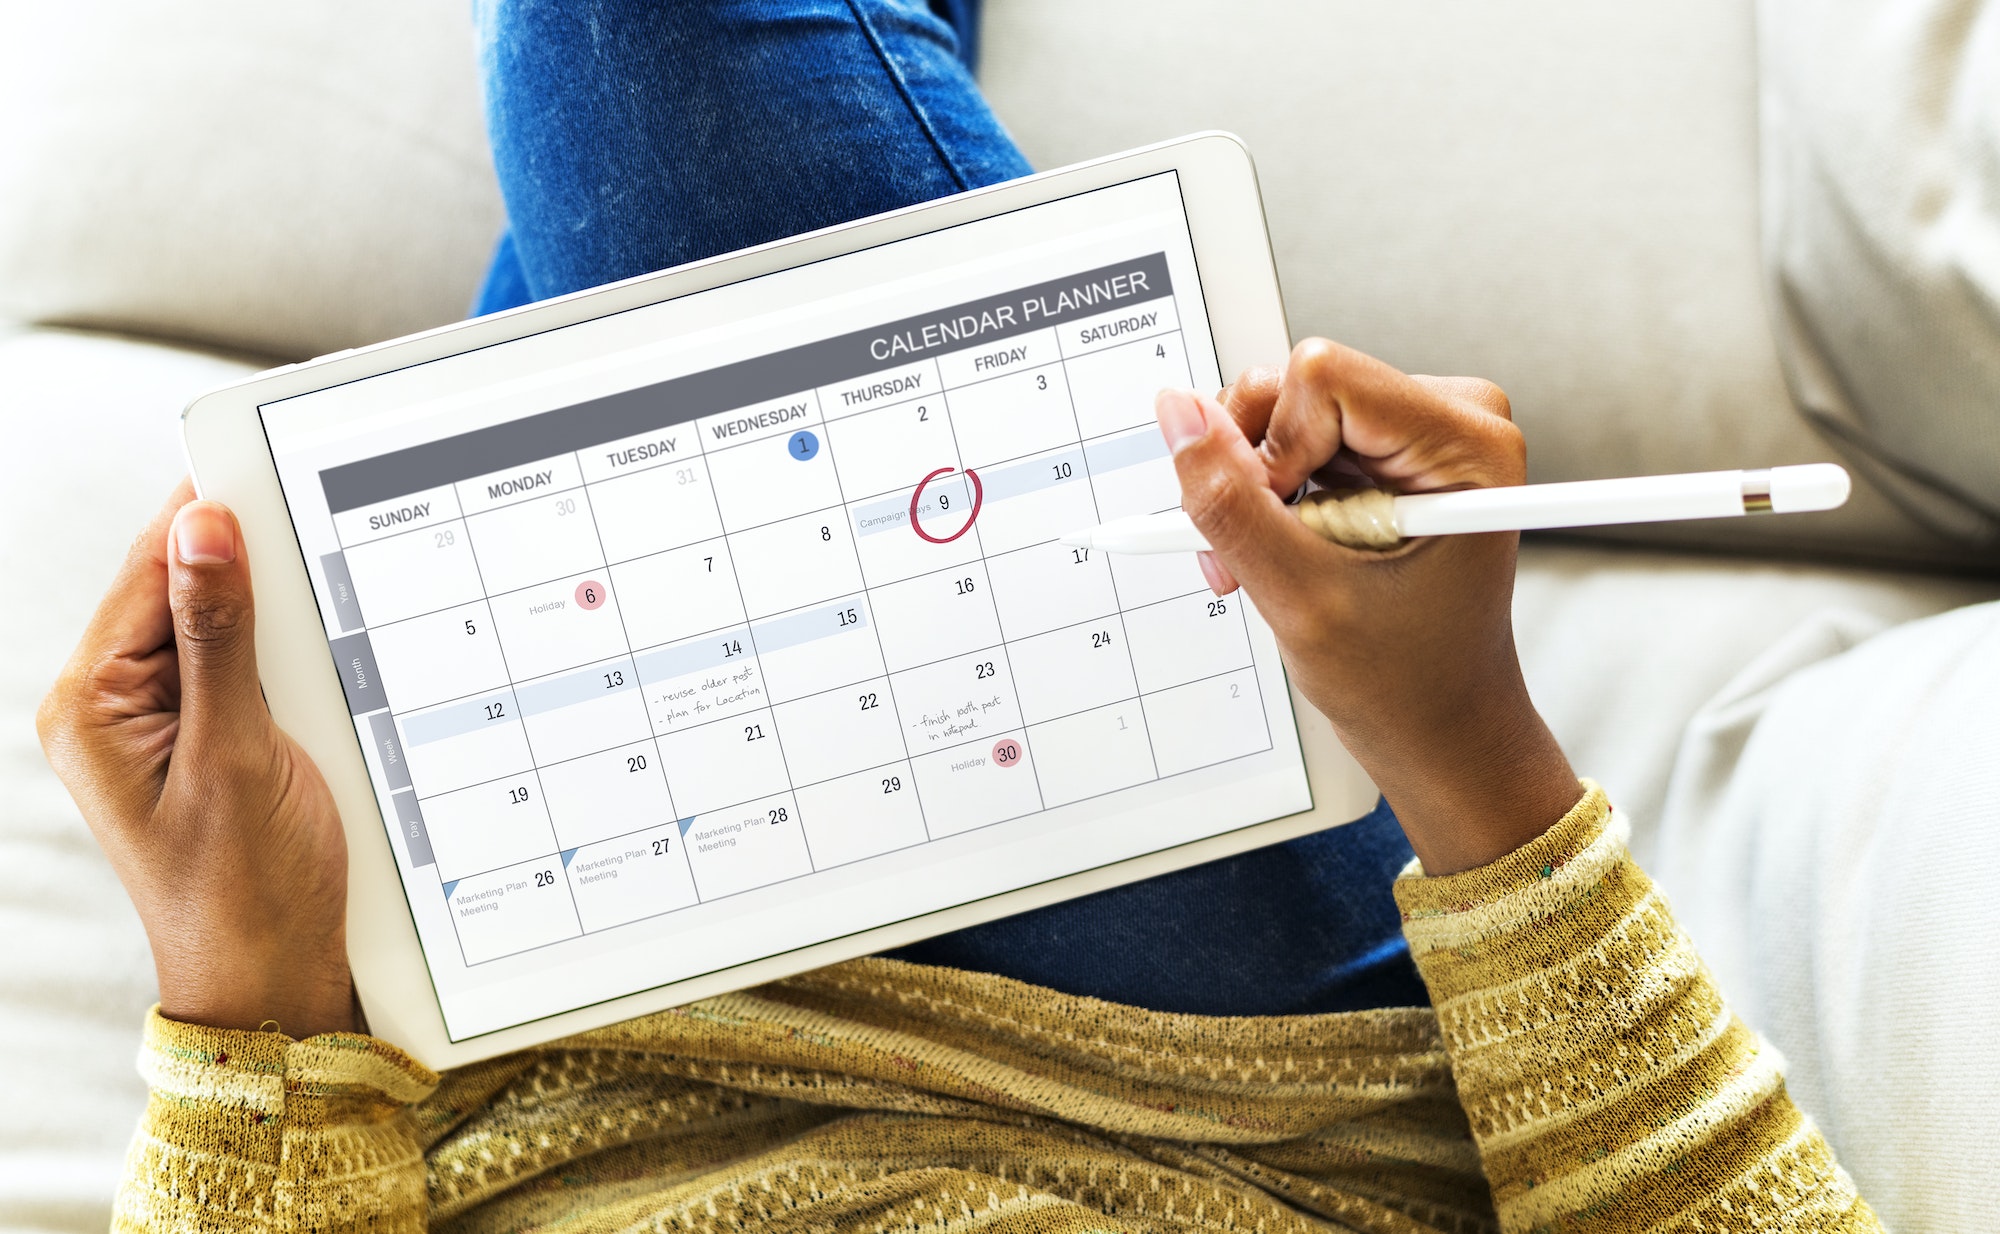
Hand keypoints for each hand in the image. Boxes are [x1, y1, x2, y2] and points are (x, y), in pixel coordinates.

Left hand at [38, 481, 355, 1035]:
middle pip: (185, 589)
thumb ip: (219, 637)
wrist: (277, 980)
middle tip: (322, 538)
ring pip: (224, 624)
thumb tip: (201, 526)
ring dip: (278, 616)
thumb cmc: (244, 892)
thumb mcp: (235, 756)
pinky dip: (289, 655)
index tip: (267, 462)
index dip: (207, 517)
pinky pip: (247, 666)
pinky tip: (326, 657)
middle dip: (253, 568)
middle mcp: (116, 706)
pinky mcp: (212, 738)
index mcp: (91, 706)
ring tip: (327, 619)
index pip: (149, 572)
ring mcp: (165, 722)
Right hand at [1160, 340, 1579, 874]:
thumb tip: (1179, 415)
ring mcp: (1415, 437)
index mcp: (1465, 443)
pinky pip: (1292, 441)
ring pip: (1283, 411)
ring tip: (1265, 565)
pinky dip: (1266, 501)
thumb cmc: (1410, 684)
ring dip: (1251, 491)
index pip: (1321, 375)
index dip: (1274, 449)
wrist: (1442, 733)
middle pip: (1297, 384)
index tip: (1282, 525)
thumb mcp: (1302, 597)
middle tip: (1257, 554)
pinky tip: (1280, 554)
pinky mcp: (1384, 457)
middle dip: (1254, 470)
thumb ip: (1230, 504)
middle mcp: (1450, 422)